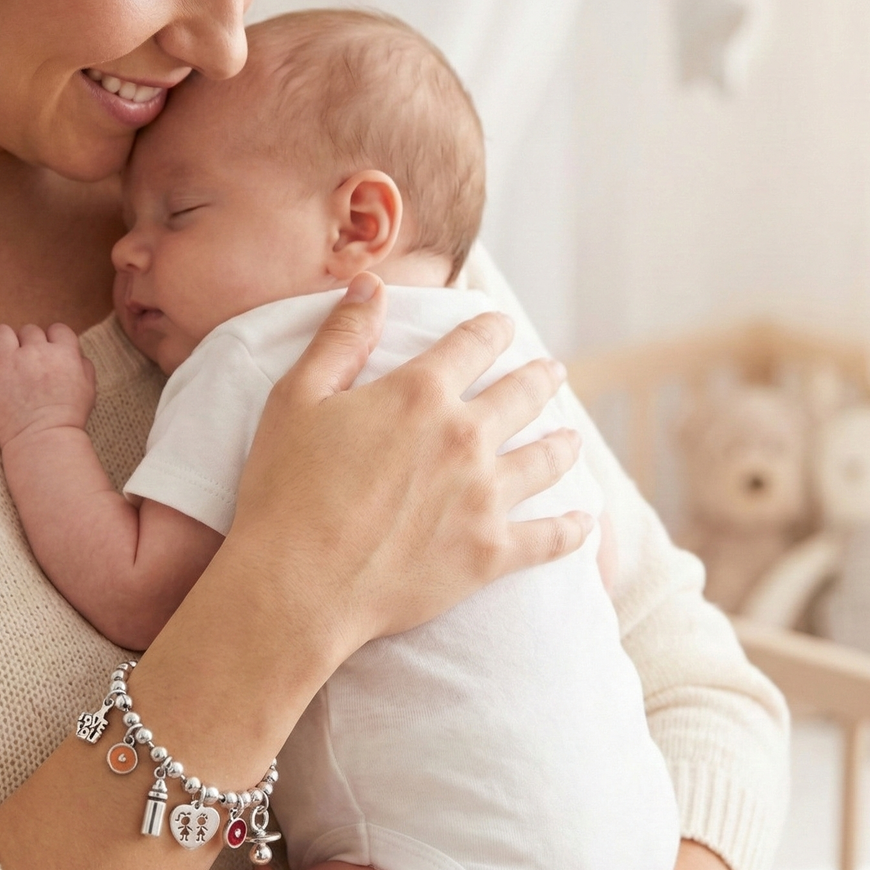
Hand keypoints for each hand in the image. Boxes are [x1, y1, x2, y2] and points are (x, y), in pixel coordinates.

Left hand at [0, 322, 96, 448]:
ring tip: (4, 359)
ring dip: (2, 343)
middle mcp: (36, 353)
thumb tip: (74, 354)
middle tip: (27, 365)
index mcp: (63, 353)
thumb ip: (83, 365)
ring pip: (0, 332)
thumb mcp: (89, 389)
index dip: (53, 341)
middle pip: (29, 330)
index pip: (58, 329)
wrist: (46, 442)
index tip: (50, 355)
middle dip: (29, 344)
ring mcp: (9, 364)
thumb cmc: (69, 419)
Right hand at [227, 273, 587, 656]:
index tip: (501, 325)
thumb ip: (341, 338)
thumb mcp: (296, 398)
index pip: (473, 345)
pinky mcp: (490, 554)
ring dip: (562, 444)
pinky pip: (549, 538)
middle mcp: (464, 438)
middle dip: (539, 378)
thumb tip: (371, 284)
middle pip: (521, 396)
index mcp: (419, 394)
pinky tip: (585, 523)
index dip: (491, 329)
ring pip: (545, 460)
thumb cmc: (284, 490)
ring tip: (570, 438)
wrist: (296, 585)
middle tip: (551, 372)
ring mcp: (484, 498)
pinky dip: (572, 530)